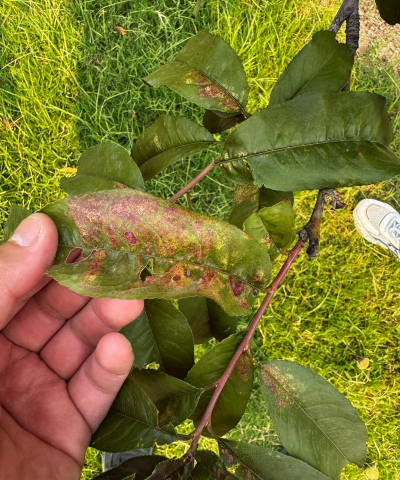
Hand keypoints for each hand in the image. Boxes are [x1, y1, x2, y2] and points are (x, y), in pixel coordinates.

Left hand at [0, 214, 143, 478]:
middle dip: (88, 289)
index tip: (85, 230)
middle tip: (122, 266)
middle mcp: (6, 361)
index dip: (50, 257)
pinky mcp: (65, 432)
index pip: (19, 285)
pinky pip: (92, 395)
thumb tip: (41, 227)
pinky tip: (118, 350)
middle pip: (56, 314)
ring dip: (106, 323)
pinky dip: (109, 371)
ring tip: (130, 303)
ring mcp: (37, 396)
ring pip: (80, 349)